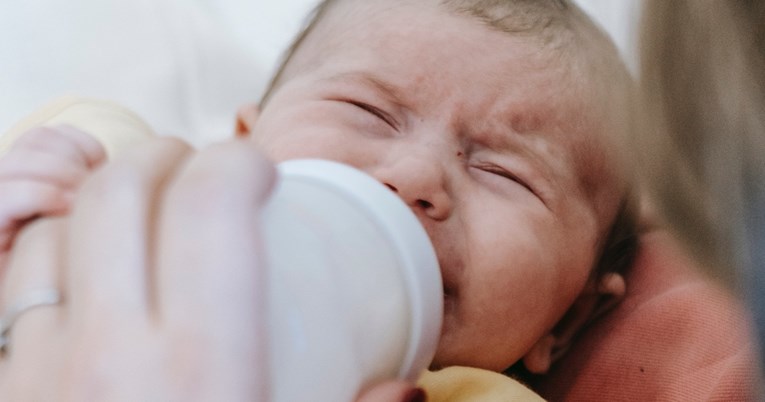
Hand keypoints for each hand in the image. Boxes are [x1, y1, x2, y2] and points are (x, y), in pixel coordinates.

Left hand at [0, 135, 425, 400]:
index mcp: (206, 374)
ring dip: (102, 206)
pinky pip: (13, 293)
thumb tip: (404, 391)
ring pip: (54, 234)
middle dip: (165, 158)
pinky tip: (87, 279)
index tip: (259, 169)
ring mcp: (39, 380)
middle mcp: (110, 364)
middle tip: (198, 169)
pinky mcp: (5, 398)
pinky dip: (49, 259)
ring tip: (143, 218)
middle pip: (121, 194)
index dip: (238, 162)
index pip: (210, 208)